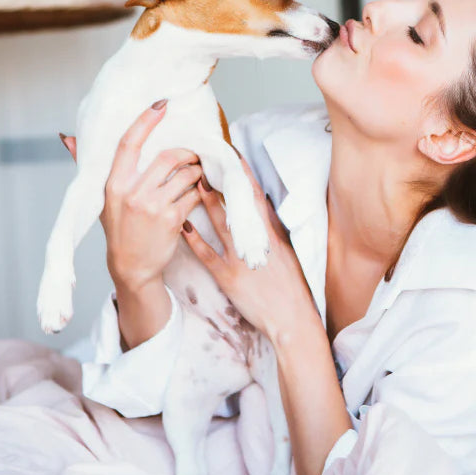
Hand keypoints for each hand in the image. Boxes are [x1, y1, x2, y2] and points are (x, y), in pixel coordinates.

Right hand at [60, 102, 202, 291]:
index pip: (129, 143)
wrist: (131, 267)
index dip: (145, 121)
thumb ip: (88, 167)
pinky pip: (194, 195)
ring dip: (196, 171)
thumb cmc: (118, 228)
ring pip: (186, 175)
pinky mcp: (172, 220)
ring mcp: (153, 207)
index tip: (161, 105)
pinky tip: (198, 192)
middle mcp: (132, 193)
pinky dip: (200, 191)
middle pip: (168, 157)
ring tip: (196, 172)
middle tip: (192, 153)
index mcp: (113, 183)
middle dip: (186, 152)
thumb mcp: (100, 199)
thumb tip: (69, 138)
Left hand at [179, 157, 319, 342]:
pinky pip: (208, 255)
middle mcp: (256, 242)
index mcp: (272, 235)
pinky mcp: (229, 277)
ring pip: (221, 223)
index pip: (256, 198)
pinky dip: (195, 240)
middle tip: (206, 160)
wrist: (293, 318)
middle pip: (236, 205)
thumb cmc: (293, 288)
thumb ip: (274, 233)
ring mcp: (241, 258)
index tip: (233, 156)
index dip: (244, 176)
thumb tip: (265, 210)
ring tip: (193, 181)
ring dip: (206, 202)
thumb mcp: (288, 254)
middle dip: (221, 181)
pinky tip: (183, 226)